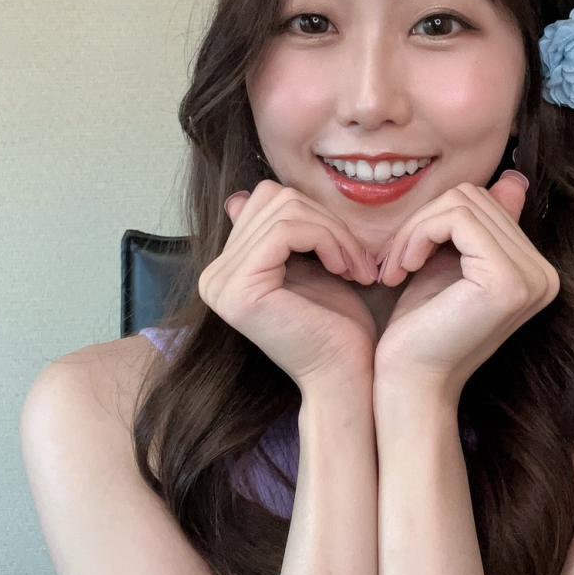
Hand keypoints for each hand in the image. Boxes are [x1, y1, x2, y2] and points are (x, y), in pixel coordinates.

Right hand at [199, 180, 380, 393]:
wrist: (345, 376)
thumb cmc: (335, 325)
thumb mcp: (306, 265)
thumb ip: (278, 233)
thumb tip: (239, 198)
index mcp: (225, 269)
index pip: (265, 200)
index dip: (316, 214)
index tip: (348, 249)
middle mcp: (213, 276)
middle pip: (274, 199)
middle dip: (328, 222)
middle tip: (360, 260)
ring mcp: (220, 283)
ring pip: (285, 211)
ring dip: (334, 233)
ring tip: (357, 267)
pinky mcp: (240, 289)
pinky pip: (286, 231)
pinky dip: (327, 240)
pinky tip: (345, 270)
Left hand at [372, 172, 559, 401]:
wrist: (409, 383)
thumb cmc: (421, 329)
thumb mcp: (450, 265)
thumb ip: (479, 226)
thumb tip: (513, 180)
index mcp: (536, 271)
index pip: (487, 203)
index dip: (436, 219)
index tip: (406, 255)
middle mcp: (545, 274)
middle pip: (476, 198)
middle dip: (425, 222)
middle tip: (395, 261)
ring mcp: (532, 278)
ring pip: (463, 204)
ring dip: (417, 229)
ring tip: (397, 266)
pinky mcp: (507, 280)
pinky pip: (456, 219)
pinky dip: (419, 235)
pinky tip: (402, 270)